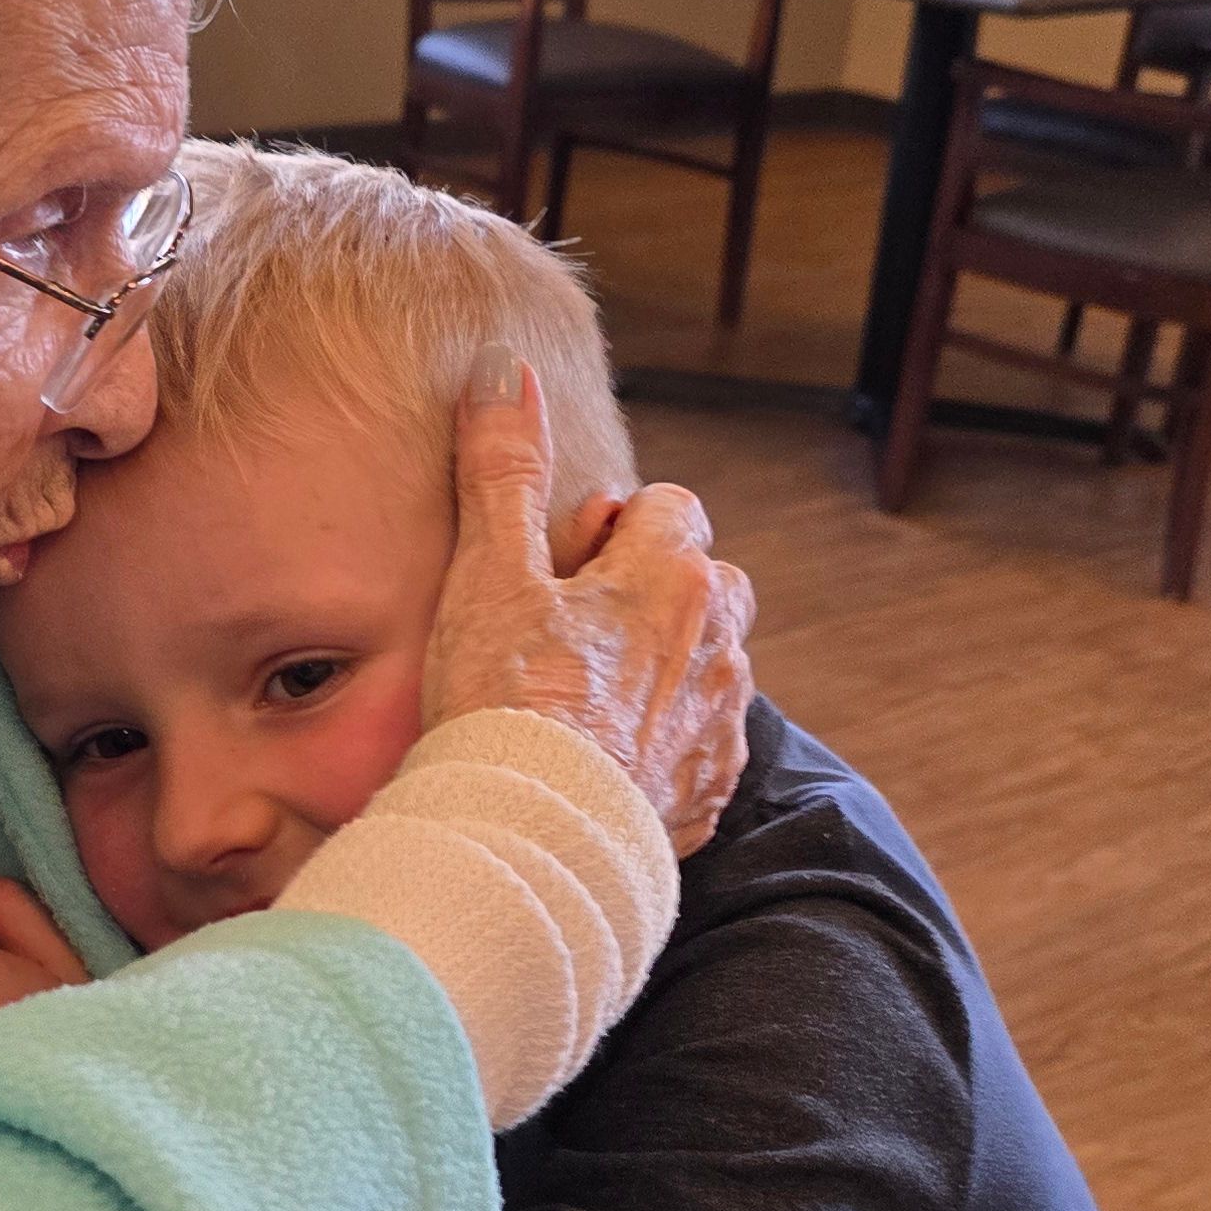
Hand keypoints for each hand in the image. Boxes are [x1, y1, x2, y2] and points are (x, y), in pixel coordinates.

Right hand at [425, 358, 755, 854]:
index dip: (611, 530)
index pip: (670, 509)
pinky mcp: (708, 797)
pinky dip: (660, 747)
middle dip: (651, 595)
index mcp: (676, 577)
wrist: (525, 839)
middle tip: (568, 631)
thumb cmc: (503, 699)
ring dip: (659, 671)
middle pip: (705, 586)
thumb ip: (503, 469)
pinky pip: (698, 750)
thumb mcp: (490, 572)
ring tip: (578, 703)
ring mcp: (720, 727)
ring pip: (706, 669)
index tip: (560, 568)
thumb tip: (505, 372)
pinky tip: (599, 764)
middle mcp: (720, 646)